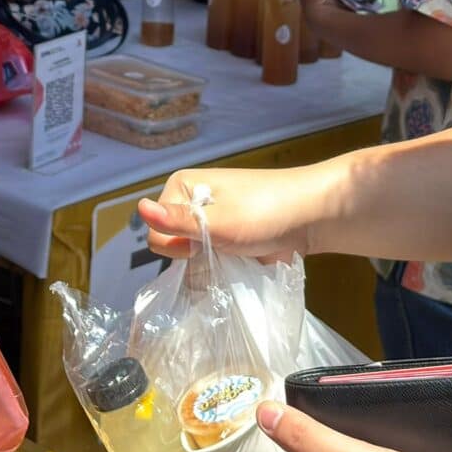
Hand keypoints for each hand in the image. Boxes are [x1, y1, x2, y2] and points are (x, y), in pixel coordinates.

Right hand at [137, 161, 340, 261]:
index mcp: (182, 185)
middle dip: (193, 254)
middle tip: (224, 247)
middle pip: (170, 243)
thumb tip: (138, 208)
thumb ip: (179, 222)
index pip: (156, 229)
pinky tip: (238, 263)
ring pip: (190, 255)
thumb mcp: (219, 223)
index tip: (208, 240)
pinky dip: (221, 266)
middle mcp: (190, 200)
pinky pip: (209, 259)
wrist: (313, 216)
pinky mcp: (225, 237)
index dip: (178, 242)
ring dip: (209, 262)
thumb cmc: (265, 213)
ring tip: (235, 255)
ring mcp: (209, 220)